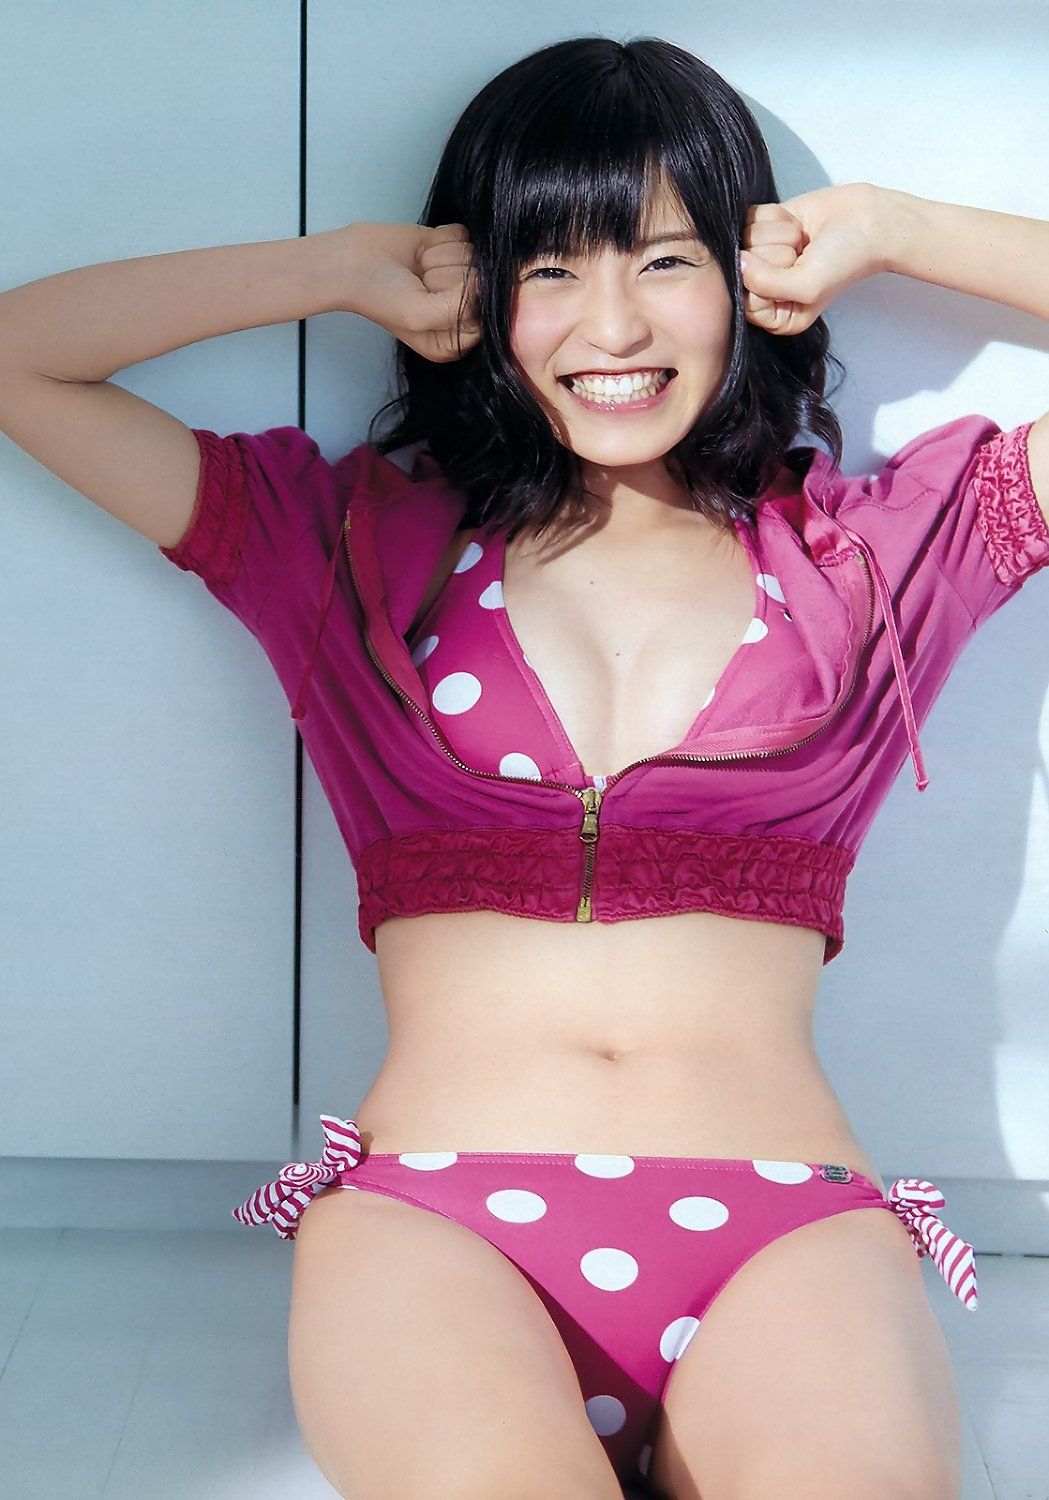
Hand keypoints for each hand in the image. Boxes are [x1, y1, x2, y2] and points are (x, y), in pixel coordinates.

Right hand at [342, 220, 480, 361]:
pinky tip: (422, 251)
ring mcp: (457, 276)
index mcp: (453, 339)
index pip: (484, 317)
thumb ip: (459, 306)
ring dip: (440, 258)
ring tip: (418, 269)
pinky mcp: (451, 247)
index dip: (461, 302)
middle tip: (419, 283)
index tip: (432, 300)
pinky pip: (463, 236)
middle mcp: (460, 310)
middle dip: (445, 278)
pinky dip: (441, 239)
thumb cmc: (381, 296)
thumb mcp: (419, 315)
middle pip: (481, 283)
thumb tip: (485, 280)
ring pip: (472, 256)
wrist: (352, 261)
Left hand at [739, 182, 886, 335]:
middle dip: (777, 256)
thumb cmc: (844, 261)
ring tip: (803, 241)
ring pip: (745, 239)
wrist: (868, 221)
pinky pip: (751, 217)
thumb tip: (738, 261)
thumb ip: (766, 284)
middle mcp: (765, 288)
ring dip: (779, 235)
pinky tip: (797, 226)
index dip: (766, 282)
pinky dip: (776, 217)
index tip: (794, 274)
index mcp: (776, 316)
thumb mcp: (807, 286)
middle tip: (803, 256)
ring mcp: (763, 255)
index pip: (745, 301)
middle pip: (742, 267)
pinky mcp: (765, 226)